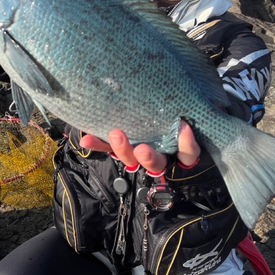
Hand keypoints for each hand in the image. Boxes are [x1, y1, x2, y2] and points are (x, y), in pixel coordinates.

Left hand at [80, 121, 200, 172]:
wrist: (147, 112)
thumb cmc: (170, 115)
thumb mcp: (178, 115)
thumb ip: (180, 115)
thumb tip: (184, 111)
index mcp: (176, 150)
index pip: (188, 155)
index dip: (187, 145)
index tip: (184, 127)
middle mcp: (158, 156)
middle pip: (156, 164)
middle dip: (148, 157)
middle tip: (142, 149)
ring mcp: (137, 154)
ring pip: (132, 160)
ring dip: (123, 150)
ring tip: (116, 135)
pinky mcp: (119, 149)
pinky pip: (108, 150)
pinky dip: (98, 144)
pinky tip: (87, 139)